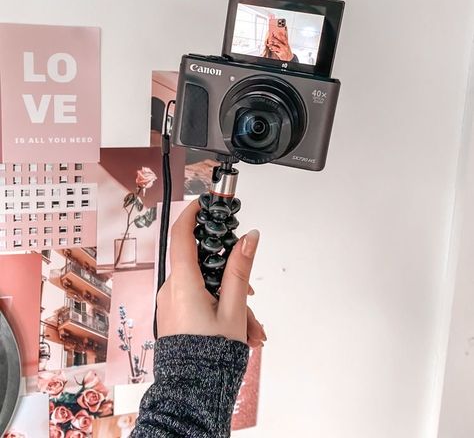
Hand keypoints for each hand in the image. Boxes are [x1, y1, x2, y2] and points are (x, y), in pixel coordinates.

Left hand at [156, 199, 265, 347]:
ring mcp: (172, 303)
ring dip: (231, 301)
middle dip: (232, 277)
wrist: (192, 393)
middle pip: (204, 266)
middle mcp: (171, 289)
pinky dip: (220, 309)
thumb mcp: (234, 308)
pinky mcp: (175, 315)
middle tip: (250, 295)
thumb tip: (249, 238)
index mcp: (182, 282)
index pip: (181, 234)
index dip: (192, 213)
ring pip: (207, 286)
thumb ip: (241, 269)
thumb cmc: (209, 356)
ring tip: (250, 329)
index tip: (205, 202)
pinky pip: (200, 301)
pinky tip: (240, 331)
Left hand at [268, 29, 292, 60]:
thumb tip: (282, 36)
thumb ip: (284, 42)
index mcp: (287, 44)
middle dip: (274, 40)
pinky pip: (275, 52)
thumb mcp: (287, 46)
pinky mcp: (280, 54)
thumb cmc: (288, 51)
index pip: (284, 39)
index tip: (278, 32)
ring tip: (268, 44)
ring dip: (271, 46)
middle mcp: (285, 47)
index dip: (281, 35)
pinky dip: (272, 50)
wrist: (289, 58)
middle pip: (279, 42)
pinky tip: (270, 49)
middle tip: (271, 37)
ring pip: (276, 48)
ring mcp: (282, 51)